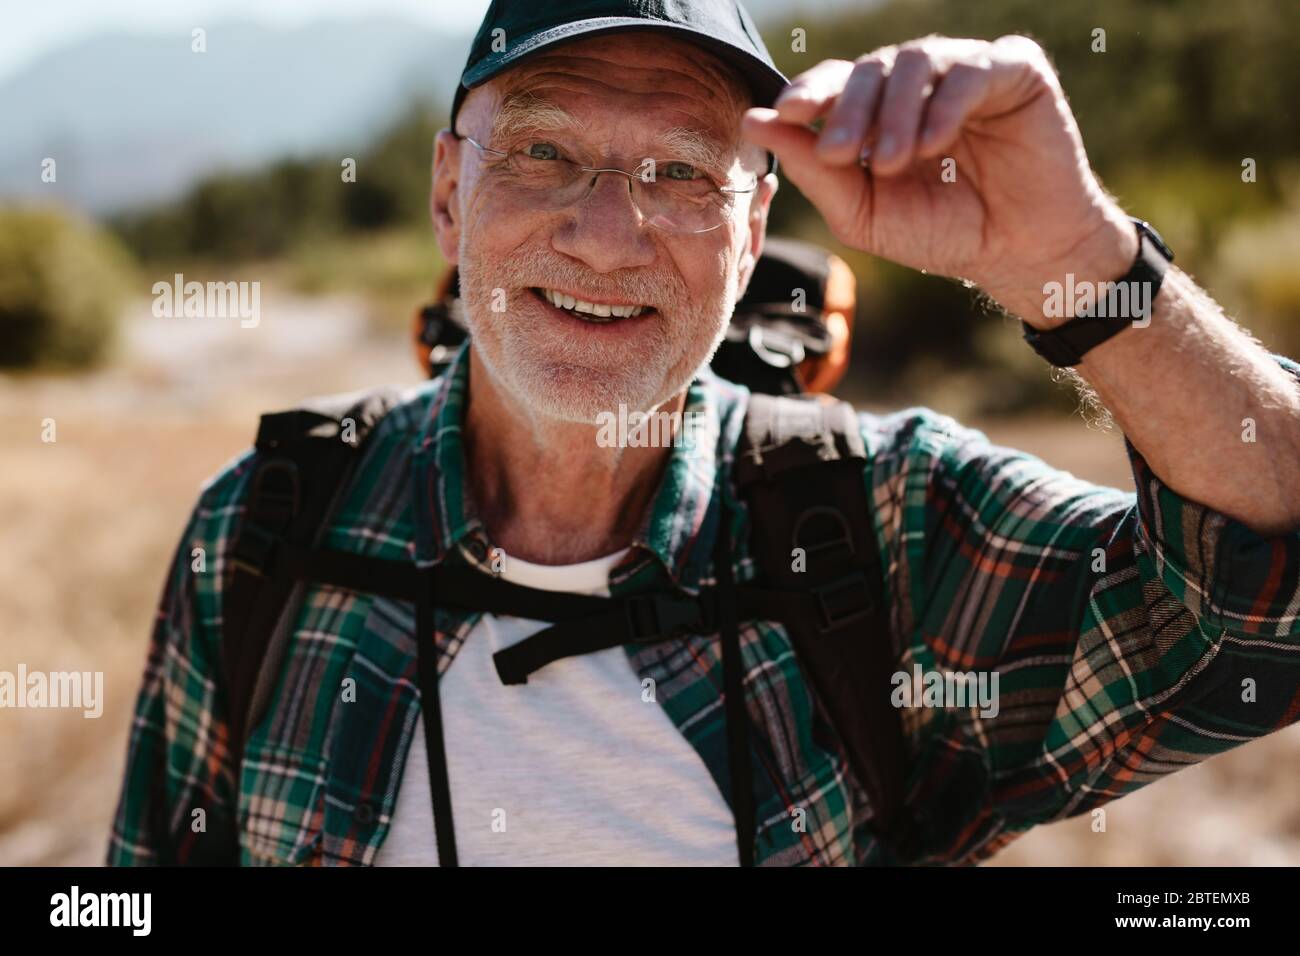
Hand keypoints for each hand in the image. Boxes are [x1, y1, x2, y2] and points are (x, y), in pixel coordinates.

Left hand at [741, 35, 1137, 323]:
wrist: (1020, 254)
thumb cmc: (942, 234)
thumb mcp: (864, 214)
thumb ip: (815, 170)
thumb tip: (755, 121)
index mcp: (881, 111)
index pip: (837, 84)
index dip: (809, 91)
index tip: (785, 113)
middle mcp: (920, 83)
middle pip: (870, 68)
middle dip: (849, 110)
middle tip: (841, 154)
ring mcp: (967, 71)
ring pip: (916, 60)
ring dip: (895, 113)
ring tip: (892, 163)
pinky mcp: (1014, 70)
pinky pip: (971, 69)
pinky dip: (944, 105)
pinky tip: (934, 144)